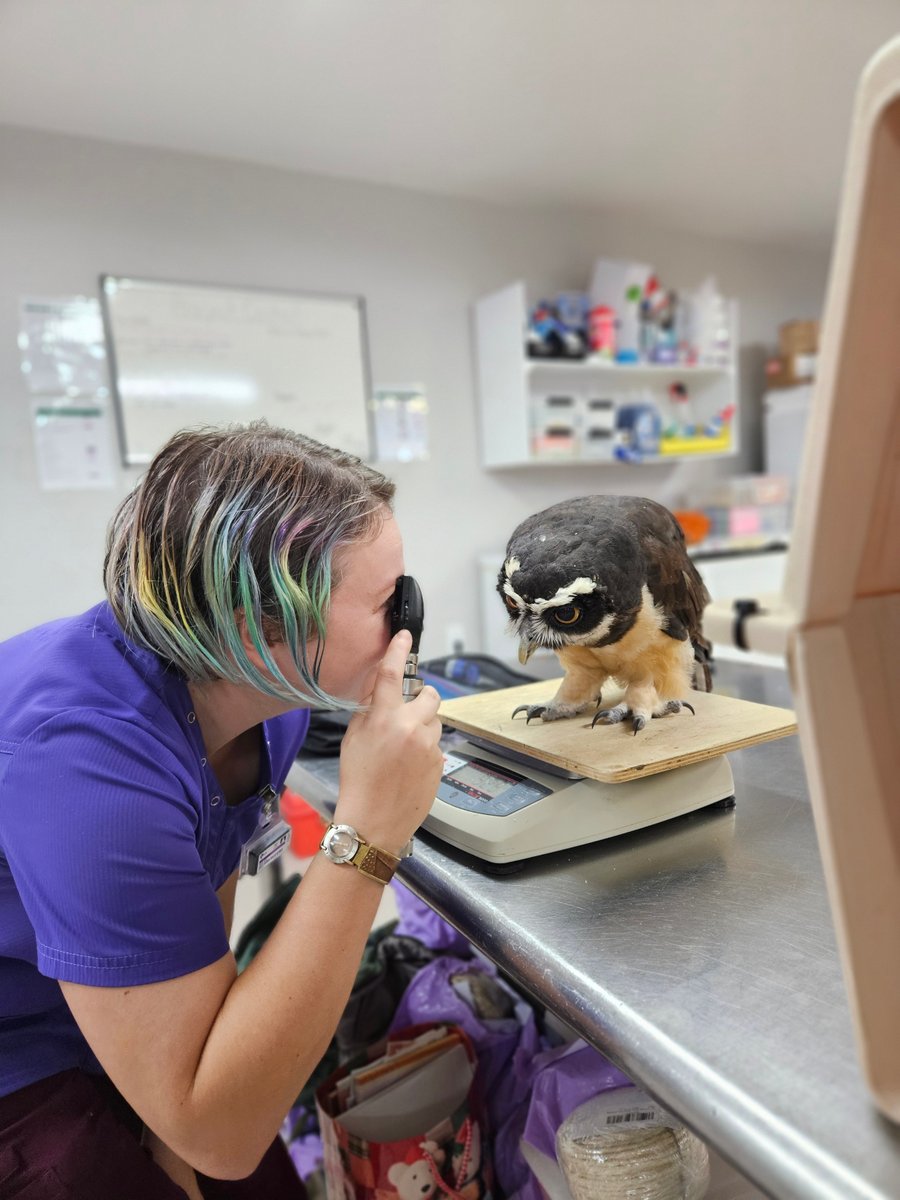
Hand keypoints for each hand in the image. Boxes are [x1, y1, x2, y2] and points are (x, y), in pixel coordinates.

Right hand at [335, 630, 442, 852]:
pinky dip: (426, 748)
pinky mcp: (440, 763)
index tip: (405, 636)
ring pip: (435, 721)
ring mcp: (429, 746)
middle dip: (421, 698)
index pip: (392, 673)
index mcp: (384, 718)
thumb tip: (381, 684)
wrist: (374, 820)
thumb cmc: (358, 780)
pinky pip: (437, 745)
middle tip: (408, 711)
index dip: (399, 650)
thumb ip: (370, 708)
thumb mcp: (354, 738)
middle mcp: (411, 728)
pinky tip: (409, 766)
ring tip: (404, 748)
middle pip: (430, 694)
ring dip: (424, 726)